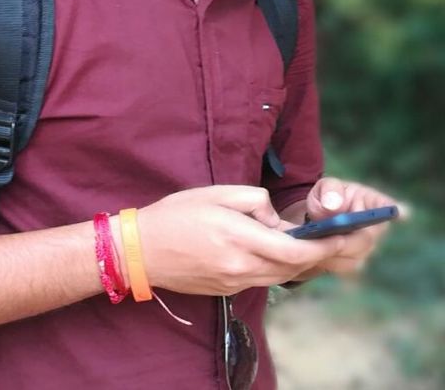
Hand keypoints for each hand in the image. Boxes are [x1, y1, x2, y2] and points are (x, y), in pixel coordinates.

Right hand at [130, 185, 347, 295]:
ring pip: (280, 277)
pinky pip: (262, 280)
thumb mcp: (216, 193)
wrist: (143, 250)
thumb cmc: (177, 215)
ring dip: (299, 264)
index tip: (341, 236)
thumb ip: (254, 200)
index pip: (293, 251)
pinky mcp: (227, 291)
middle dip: (318, 256)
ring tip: (311, 245)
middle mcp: (240, 267)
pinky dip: (277, 268)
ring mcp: (234, 283)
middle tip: (336, 239)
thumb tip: (276, 219)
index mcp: (238, 239)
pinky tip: (277, 253)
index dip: (322, 247)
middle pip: (293, 269)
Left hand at [302, 177, 407, 275]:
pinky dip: (328, 258)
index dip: (395, 210)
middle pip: (367, 239)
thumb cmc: (326, 198)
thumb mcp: (325, 187)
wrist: (314, 219)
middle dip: (345, 239)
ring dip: (334, 250)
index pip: (388, 206)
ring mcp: (368, 246)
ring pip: (355, 256)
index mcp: (373, 202)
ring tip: (317, 240)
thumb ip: (330, 191)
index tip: (401, 212)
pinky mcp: (355, 261)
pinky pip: (344, 265)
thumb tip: (334, 206)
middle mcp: (376, 227)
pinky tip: (318, 250)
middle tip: (326, 235)